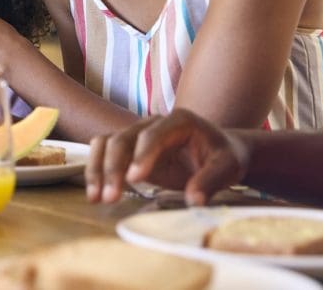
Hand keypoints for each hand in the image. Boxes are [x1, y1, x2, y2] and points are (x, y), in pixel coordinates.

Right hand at [86, 109, 249, 206]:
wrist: (219, 152)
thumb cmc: (224, 157)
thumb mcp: (227, 168)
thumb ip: (210, 181)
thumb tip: (194, 201)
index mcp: (179, 121)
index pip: (153, 135)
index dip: (142, 156)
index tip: (134, 179)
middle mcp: (153, 123)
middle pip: (123, 138)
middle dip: (113, 168)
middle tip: (110, 197)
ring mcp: (138, 135)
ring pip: (107, 143)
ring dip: (98, 169)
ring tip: (95, 197)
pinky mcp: (130, 149)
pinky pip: (105, 152)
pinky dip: (97, 170)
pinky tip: (95, 193)